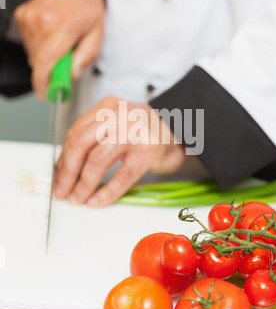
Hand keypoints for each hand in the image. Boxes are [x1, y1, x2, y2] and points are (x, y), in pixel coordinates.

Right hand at [14, 0, 104, 98]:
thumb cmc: (86, 3)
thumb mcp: (97, 32)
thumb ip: (86, 56)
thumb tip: (72, 75)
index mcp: (63, 26)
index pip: (46, 63)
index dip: (43, 83)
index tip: (46, 93)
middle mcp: (42, 21)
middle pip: (38, 62)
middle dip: (51, 69)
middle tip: (65, 62)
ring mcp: (29, 17)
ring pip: (32, 53)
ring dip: (45, 56)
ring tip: (60, 41)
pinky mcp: (21, 14)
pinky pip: (27, 41)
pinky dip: (39, 44)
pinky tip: (50, 33)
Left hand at [54, 96, 186, 206]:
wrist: (182, 133)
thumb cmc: (146, 133)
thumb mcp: (118, 126)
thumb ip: (94, 139)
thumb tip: (66, 168)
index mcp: (107, 107)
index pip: (76, 132)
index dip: (63, 158)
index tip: (59, 176)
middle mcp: (119, 115)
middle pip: (81, 143)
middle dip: (67, 171)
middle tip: (62, 190)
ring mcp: (135, 132)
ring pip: (98, 160)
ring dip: (84, 183)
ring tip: (79, 198)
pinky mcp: (148, 151)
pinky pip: (122, 176)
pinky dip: (107, 192)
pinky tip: (98, 201)